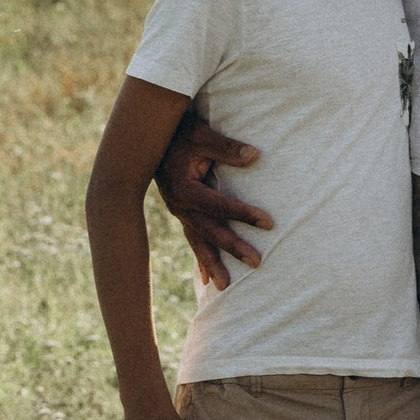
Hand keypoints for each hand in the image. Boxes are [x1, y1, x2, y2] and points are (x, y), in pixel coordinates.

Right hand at [154, 109, 270, 290]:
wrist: (150, 137)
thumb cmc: (180, 133)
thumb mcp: (202, 134)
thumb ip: (227, 147)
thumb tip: (256, 156)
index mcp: (184, 189)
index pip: (220, 205)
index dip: (244, 214)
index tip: (269, 223)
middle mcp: (179, 206)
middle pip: (210, 231)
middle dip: (233, 248)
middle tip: (257, 263)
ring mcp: (178, 212)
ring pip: (198, 241)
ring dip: (212, 263)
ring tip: (226, 287)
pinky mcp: (180, 214)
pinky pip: (191, 239)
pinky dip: (199, 258)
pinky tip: (205, 280)